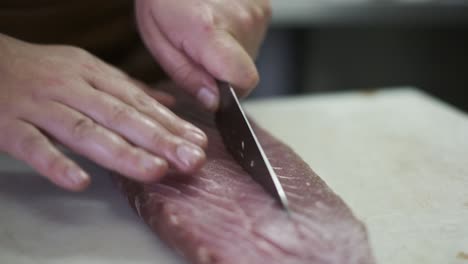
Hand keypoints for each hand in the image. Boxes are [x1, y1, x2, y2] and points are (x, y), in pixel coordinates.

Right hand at [0, 34, 206, 190]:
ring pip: (84, 130)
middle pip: (120, 115)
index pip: (137, 101)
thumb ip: (128, 88)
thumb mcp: (88, 70)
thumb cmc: (42, 70)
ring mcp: (40, 106)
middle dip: (159, 139)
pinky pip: (34, 145)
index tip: (197, 142)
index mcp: (93, 74)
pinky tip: (81, 181)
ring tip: (155, 170)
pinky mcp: (9, 125)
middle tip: (191, 159)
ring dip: (122, 152)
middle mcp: (72, 88)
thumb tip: (168, 104)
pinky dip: (57, 163)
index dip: (169, 123)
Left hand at [135, 0, 270, 109]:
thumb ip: (188, 77)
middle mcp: (242, 20)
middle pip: (246, 70)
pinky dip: (237, 36)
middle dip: (223, 71)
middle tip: (200, 50)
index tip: (215, 88)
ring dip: (230, 53)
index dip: (232, 93)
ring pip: (250, 55)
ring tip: (208, 31)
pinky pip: (254, 36)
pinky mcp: (263, 5)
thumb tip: (213, 102)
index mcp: (210, 32)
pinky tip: (220, 22)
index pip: (244, 80)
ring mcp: (257, 11)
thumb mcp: (159, 43)